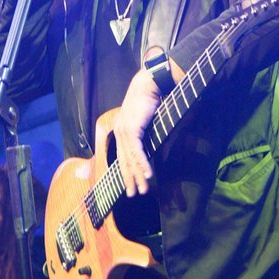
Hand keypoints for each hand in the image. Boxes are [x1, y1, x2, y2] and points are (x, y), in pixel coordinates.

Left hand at [113, 69, 160, 196]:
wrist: (149, 84)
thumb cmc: (152, 100)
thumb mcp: (150, 122)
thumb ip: (152, 137)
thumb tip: (159, 150)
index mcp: (121, 130)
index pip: (122, 156)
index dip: (126, 172)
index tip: (129, 186)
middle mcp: (119, 132)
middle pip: (123, 161)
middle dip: (129, 180)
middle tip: (133, 194)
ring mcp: (123, 131)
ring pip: (130, 159)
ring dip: (137, 176)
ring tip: (142, 190)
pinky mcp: (131, 129)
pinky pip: (136, 152)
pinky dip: (142, 164)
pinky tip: (147, 175)